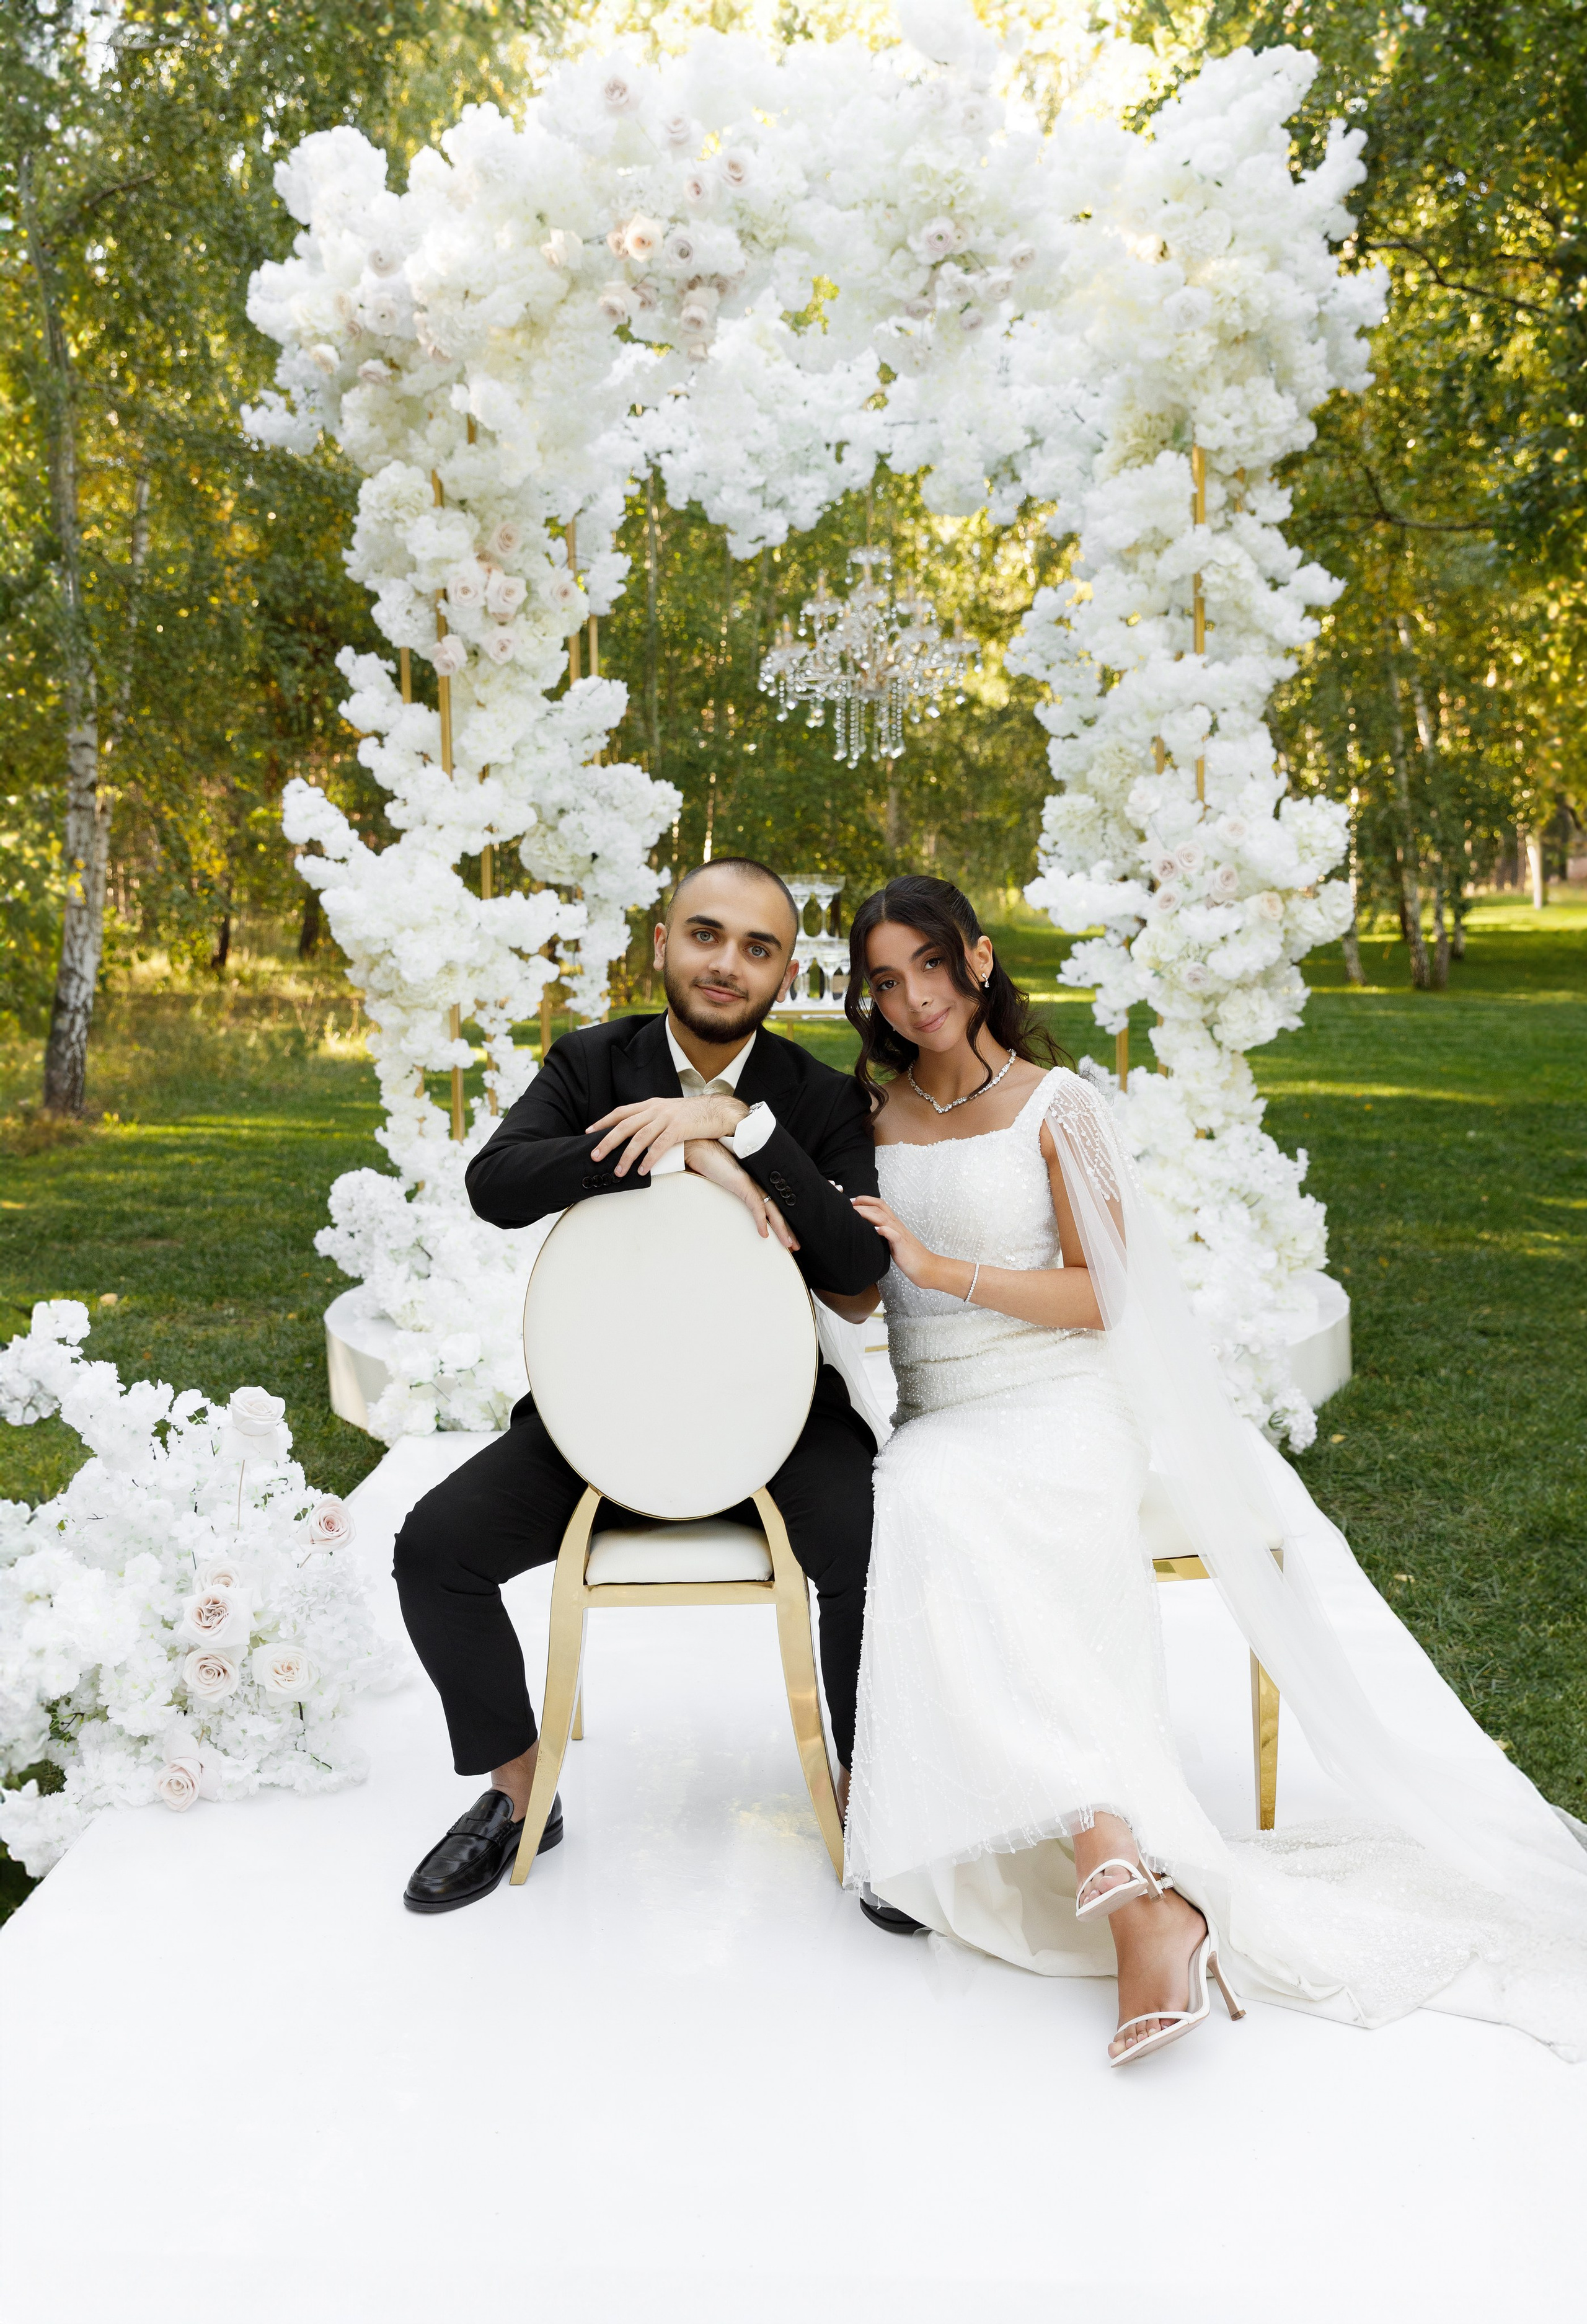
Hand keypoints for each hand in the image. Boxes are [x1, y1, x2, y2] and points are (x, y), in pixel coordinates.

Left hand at [586, 1092, 748, 1176]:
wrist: (719, 1111)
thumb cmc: (694, 1115)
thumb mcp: (669, 1111)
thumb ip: (652, 1119)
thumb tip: (636, 1135)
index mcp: (651, 1104)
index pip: (621, 1112)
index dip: (603, 1122)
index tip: (589, 1132)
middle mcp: (655, 1109)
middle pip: (625, 1125)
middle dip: (607, 1141)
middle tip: (595, 1156)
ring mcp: (667, 1118)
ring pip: (640, 1138)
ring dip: (626, 1156)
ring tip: (618, 1171)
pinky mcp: (679, 1129)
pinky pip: (660, 1146)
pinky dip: (649, 1159)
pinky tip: (642, 1170)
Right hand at [684, 1139, 799, 1250]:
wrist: (699, 1146)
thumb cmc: (710, 1163)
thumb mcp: (727, 1181)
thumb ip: (735, 1192)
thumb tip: (733, 1207)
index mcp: (756, 1182)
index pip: (775, 1203)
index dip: (783, 1220)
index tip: (788, 1235)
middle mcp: (757, 1181)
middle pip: (779, 1208)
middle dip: (788, 1229)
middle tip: (795, 1246)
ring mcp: (751, 1182)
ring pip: (772, 1209)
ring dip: (781, 1228)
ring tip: (788, 1244)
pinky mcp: (741, 1183)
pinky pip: (755, 1205)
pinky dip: (761, 1220)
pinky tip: (764, 1234)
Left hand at [849, 1195, 940, 1288]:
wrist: (926, 1267)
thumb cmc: (909, 1256)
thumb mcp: (892, 1241)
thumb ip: (883, 1234)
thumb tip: (868, 1231)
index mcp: (894, 1224)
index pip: (880, 1205)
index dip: (865, 1200)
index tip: (851, 1202)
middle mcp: (896, 1225)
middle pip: (880, 1207)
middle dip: (863, 1203)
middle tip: (848, 1204)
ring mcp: (900, 1234)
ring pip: (884, 1218)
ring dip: (868, 1213)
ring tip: (855, 1213)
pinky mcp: (902, 1245)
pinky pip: (894, 1235)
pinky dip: (885, 1231)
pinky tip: (876, 1230)